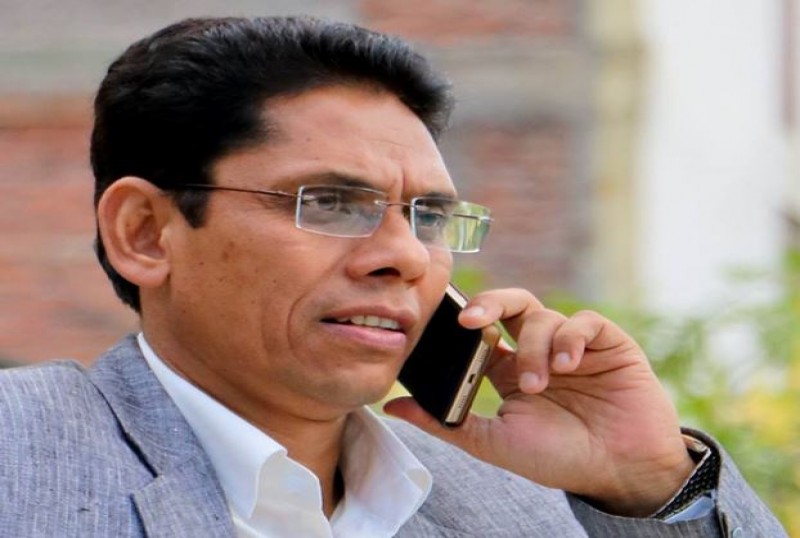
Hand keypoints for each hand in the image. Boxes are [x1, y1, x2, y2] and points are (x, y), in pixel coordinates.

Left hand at [384, 288, 694, 516]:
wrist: (620, 471)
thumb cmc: (557, 458)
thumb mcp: (493, 442)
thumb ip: (444, 422)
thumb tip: (390, 406)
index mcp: (508, 369)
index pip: (481, 330)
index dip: (464, 321)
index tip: (444, 323)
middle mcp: (537, 349)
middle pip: (510, 303)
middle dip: (488, 303)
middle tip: (471, 320)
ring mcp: (572, 344)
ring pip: (542, 316)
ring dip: (534, 347)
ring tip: (540, 384)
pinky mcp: (606, 342)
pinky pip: (583, 321)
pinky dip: (570, 338)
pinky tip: (569, 364)